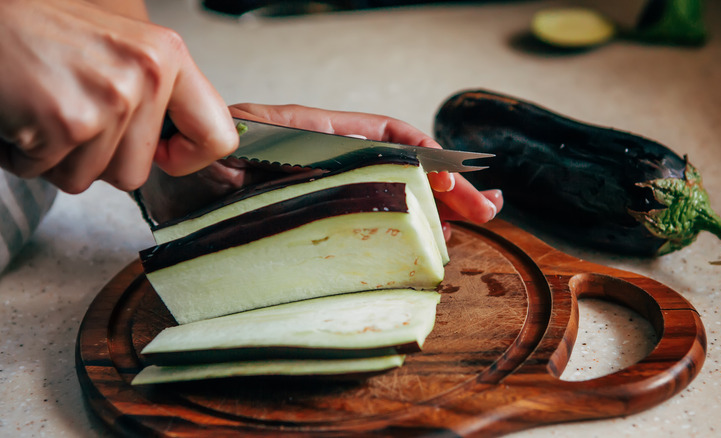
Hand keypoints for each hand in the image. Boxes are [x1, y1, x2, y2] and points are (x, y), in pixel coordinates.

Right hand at [0, 0, 237, 193]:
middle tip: (67, 112)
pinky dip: (22, 155)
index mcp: (168, 55)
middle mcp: (148, 75)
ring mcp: (110, 100)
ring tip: (41, 108)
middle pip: (135, 173)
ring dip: (55, 156)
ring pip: (89, 178)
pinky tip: (17, 113)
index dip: (187, 159)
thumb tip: (193, 141)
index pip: (218, 137)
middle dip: (93, 158)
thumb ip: (161, 92)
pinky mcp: (68, 121)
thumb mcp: (120, 44)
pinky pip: (46, 173)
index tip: (162, 154)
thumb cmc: (37, 27)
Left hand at [138, 103, 502, 235]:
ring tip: (460, 230)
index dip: (424, 155)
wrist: (157, 178)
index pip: (384, 137)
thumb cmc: (190, 156)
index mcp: (313, 134)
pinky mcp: (309, 222)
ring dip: (428, 213)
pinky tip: (416, 246)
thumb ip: (279, 142)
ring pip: (386, 199)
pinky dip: (393, 235)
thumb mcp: (238, 142)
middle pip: (397, 171)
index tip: (452, 178)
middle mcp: (324, 162)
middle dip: (446, 189)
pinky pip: (361, 226)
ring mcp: (320, 193)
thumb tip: (323, 154)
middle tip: (486, 210)